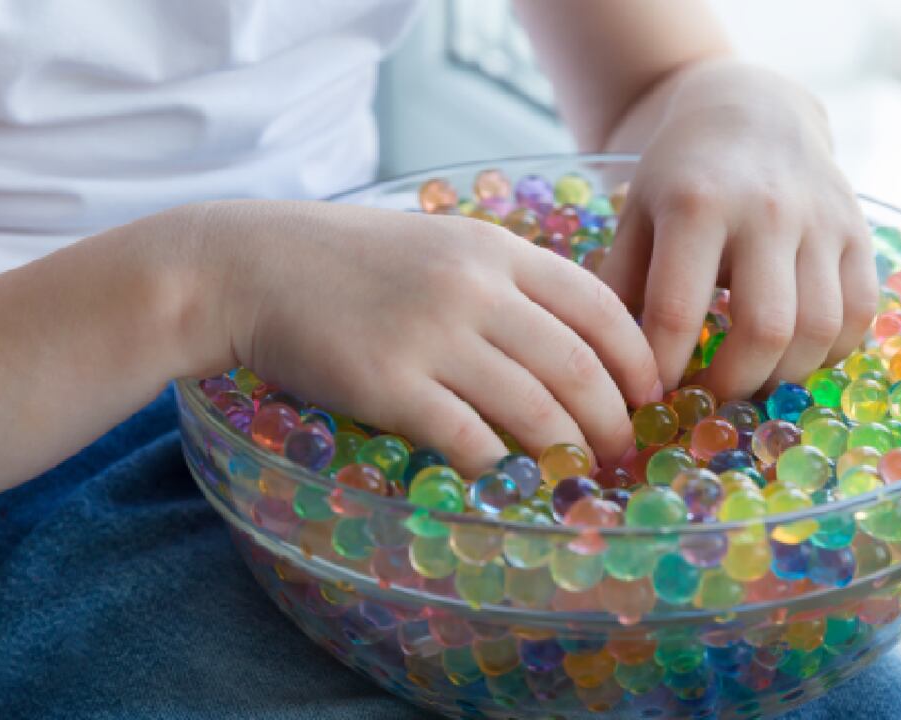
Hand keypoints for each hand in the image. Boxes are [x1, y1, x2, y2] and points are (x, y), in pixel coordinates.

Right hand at [200, 200, 659, 475]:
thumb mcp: (441, 244)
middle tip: (621, 449)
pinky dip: (500, 468)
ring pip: (535, 408)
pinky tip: (508, 481)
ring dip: (567, 452)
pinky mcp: (390, 382)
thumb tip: (571, 341)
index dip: (637, 357)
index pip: (599, 304)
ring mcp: (432, 334)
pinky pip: (470, 439)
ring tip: (578, 474)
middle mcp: (474, 287)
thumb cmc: (349, 261)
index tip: (649, 394)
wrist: (250, 266)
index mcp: (495, 248)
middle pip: (579, 365)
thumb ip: (505, 281)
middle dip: (614, 419)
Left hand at [600, 60, 877, 398]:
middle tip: (708, 400)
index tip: (653, 394)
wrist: (751, 109)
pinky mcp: (859, 231)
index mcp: (697, 204)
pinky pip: (858, 313)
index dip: (663, 368)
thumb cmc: (681, 173)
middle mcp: (767, 210)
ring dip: (784, 375)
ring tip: (752, 381)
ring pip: (819, 328)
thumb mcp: (636, 214)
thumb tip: (610, 363)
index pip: (677, 311)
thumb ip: (618, 284)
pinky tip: (795, 354)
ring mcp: (822, 221)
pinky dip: (829, 352)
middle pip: (764, 329)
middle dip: (733, 384)